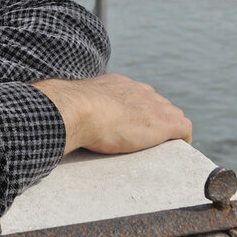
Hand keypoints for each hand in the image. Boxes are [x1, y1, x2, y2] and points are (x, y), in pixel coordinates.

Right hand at [33, 73, 191, 154]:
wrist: (76, 108)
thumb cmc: (67, 109)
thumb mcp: (72, 103)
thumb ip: (73, 106)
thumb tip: (52, 112)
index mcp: (116, 84)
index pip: (134, 95)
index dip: (135, 111)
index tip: (129, 125)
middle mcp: (137, 90)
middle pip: (156, 103)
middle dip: (154, 119)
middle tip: (145, 141)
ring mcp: (152, 105)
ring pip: (171, 115)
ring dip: (167, 132)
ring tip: (161, 149)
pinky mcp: (163, 122)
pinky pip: (183, 129)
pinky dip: (182, 141)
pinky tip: (177, 152)